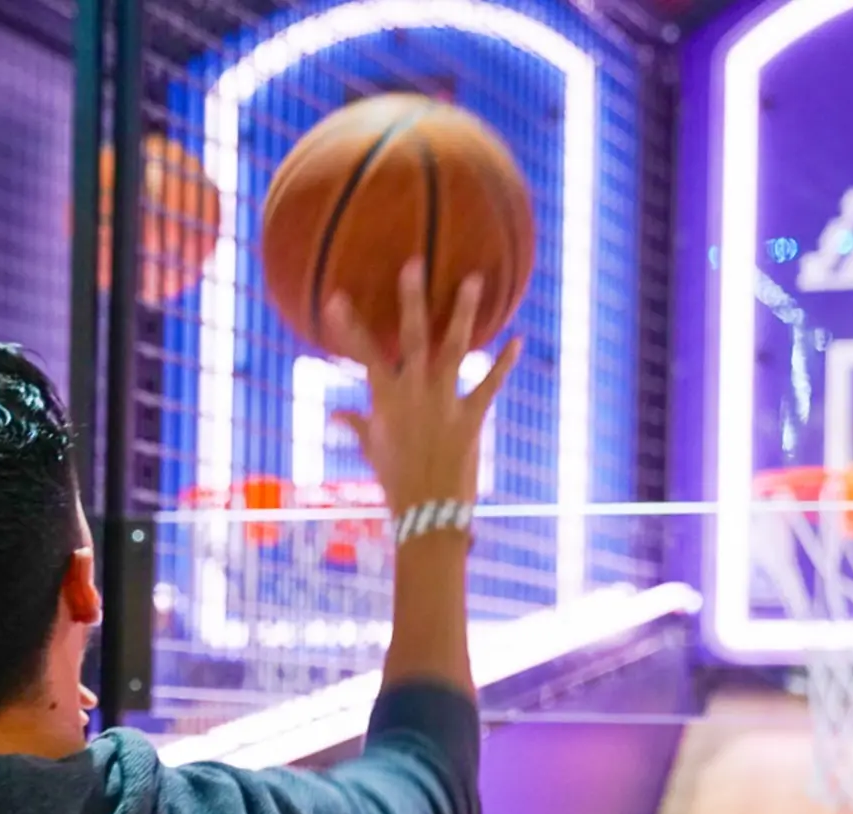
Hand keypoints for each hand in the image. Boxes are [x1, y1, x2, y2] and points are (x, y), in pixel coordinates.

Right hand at [325, 261, 519, 515]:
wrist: (428, 511)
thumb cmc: (395, 481)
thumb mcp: (373, 450)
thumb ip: (358, 425)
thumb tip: (338, 415)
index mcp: (386, 399)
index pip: (363, 355)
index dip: (348, 326)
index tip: (336, 297)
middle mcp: (415, 392)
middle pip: (414, 337)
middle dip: (413, 299)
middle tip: (415, 263)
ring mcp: (445, 401)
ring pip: (455, 348)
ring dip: (465, 313)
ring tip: (474, 280)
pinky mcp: (471, 416)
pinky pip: (489, 384)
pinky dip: (504, 363)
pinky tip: (516, 341)